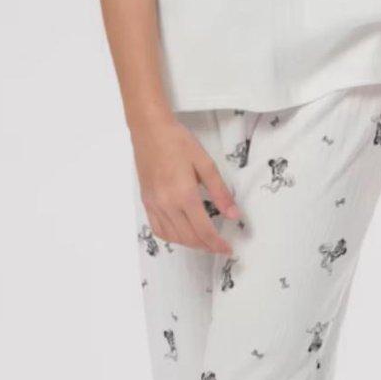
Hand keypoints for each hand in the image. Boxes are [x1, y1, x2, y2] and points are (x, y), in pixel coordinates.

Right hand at [133, 118, 240, 254]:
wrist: (150, 130)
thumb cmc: (179, 142)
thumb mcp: (206, 163)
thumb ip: (220, 192)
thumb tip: (234, 215)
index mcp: (184, 195)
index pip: (203, 230)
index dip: (217, 244)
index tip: (227, 249)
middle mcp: (167, 204)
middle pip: (189, 237)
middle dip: (206, 246)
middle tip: (219, 247)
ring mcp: (154, 205)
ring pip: (173, 237)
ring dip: (190, 244)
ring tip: (204, 242)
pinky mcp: (146, 202)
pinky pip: (158, 229)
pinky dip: (172, 237)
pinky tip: (182, 234)